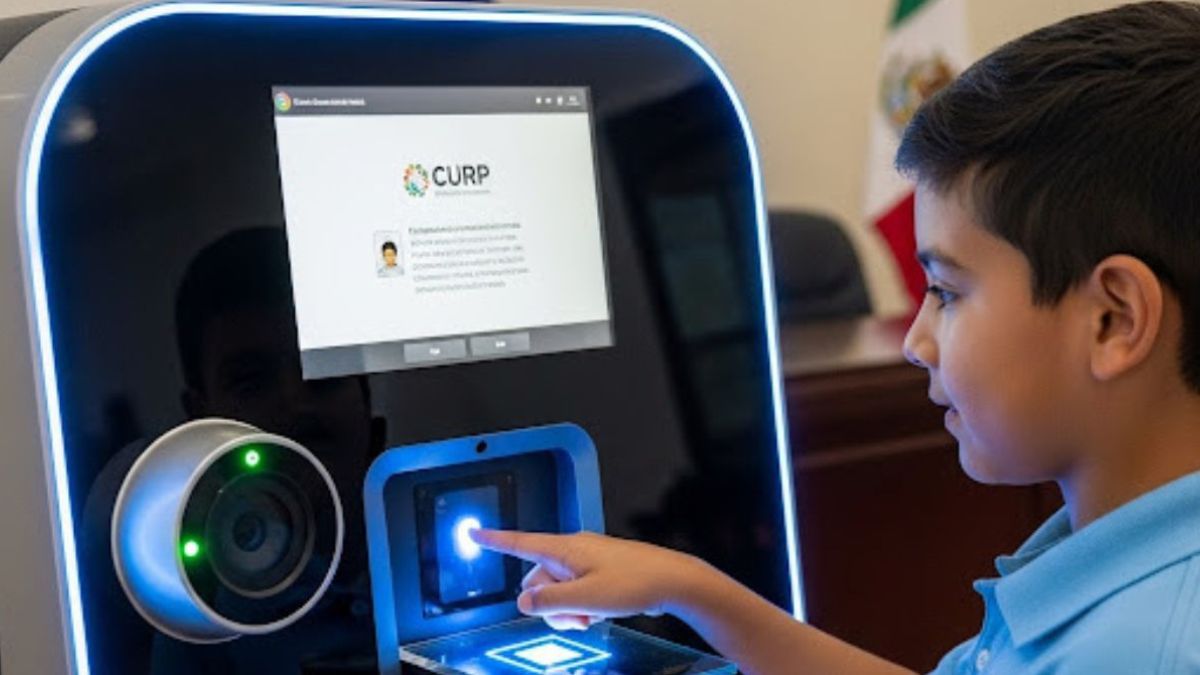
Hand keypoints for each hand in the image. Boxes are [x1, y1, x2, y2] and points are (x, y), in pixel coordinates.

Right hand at [471, 529, 705, 630]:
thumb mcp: (586, 599)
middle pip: (538, 579)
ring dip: (565, 609)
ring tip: (590, 618)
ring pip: (557, 589)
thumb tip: (523, 601)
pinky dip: (580, 606)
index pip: (520, 543)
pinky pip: (575, 591)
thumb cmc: (634, 583)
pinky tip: (598, 614)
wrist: (672, 580)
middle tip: (576, 617)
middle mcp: (573, 550)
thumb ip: (550, 601)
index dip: (494, 540)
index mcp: (565, 549)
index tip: (473, 532)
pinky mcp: (599, 572)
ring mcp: (587, 561)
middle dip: (547, 604)